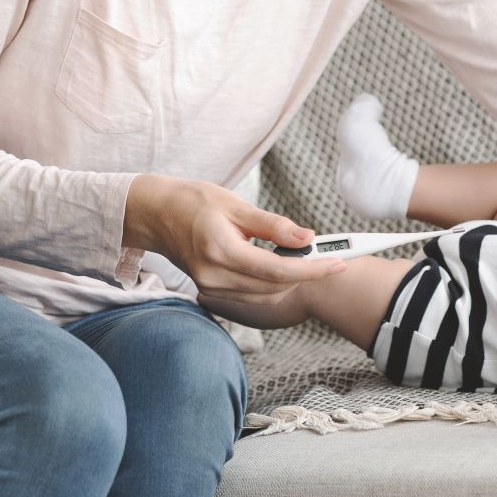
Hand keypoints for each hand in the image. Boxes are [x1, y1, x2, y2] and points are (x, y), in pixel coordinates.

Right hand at [125, 175, 345, 306]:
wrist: (155, 214)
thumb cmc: (193, 202)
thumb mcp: (236, 205)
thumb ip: (273, 225)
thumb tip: (308, 238)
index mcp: (221, 250)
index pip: (278, 270)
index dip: (313, 269)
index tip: (340, 262)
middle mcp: (214, 276)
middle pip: (275, 286)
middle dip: (307, 273)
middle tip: (332, 254)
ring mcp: (211, 287)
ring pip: (266, 294)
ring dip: (291, 279)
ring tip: (310, 257)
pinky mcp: (211, 290)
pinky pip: (251, 293)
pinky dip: (272, 281)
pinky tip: (282, 263)